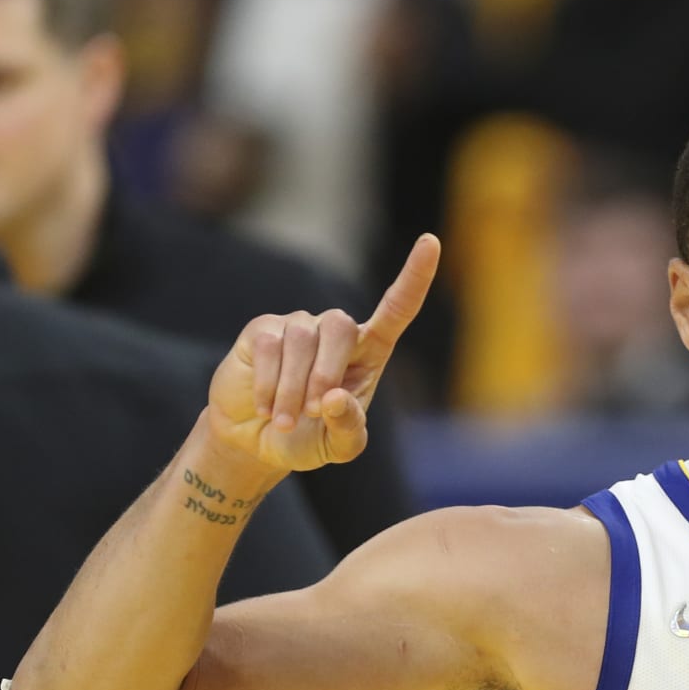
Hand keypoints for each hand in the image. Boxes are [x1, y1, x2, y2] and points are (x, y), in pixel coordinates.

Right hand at [209, 234, 439, 471]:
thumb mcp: (338, 447)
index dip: (414, 277)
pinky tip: (265, 408)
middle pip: (340, 328)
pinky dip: (268, 384)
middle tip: (314, 412)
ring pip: (300, 340)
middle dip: (325, 373)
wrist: (257, 442)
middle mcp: (336, 333)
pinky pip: (268, 347)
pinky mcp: (262, 331)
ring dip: (292, 389)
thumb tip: (335, 396)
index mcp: (369, 354)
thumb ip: (348, 428)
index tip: (431, 242)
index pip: (397, 309)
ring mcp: (299, 327)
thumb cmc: (309, 439)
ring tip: (283, 421)